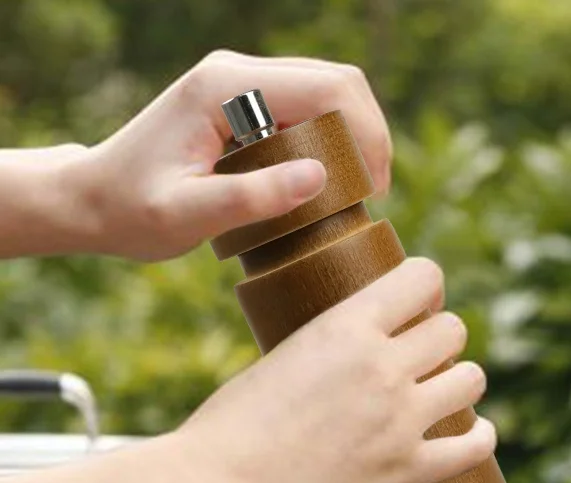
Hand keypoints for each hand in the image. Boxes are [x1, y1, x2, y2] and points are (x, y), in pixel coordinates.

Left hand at [74, 49, 391, 260]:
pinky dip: (332, 140)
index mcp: (227, 88)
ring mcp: (241, 84)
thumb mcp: (189, 215)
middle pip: (337, 80)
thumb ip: (253, 197)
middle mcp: (237, 72)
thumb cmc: (133, 212)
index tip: (372, 192)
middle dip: (368, 134)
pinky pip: (308, 107)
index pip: (326, 89)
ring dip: (354, 136)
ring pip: (328, 90)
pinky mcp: (243, 103)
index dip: (366, 135)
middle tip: (372, 194)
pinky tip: (328, 181)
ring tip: (355, 191)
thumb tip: (320, 176)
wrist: (92, 199)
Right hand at [172, 258, 496, 482]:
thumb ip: (332, 348)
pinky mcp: (404, 472)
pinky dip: (480, 437)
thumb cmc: (229, 428)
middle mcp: (382, 366)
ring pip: (473, 379)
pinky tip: (474, 433)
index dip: (427, 290)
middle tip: (421, 360)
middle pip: (454, 330)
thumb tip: (360, 348)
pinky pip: (475, 447)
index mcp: (345, 326)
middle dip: (440, 341)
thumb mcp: (282, 359)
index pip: (425, 277)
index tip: (417, 308)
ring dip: (460, 383)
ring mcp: (399, 421)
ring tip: (441, 395)